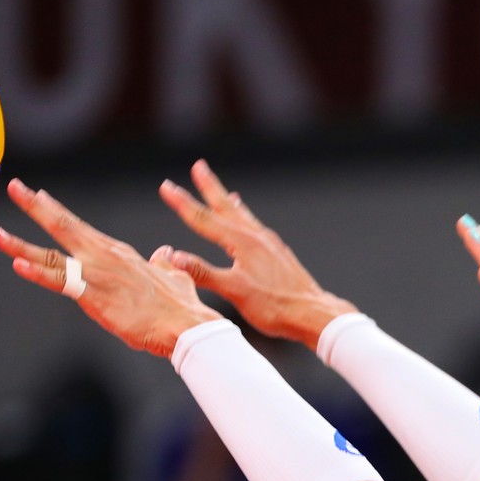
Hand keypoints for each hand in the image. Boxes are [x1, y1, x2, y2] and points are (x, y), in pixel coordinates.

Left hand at [0, 179, 220, 357]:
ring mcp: (97, 275)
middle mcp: (105, 257)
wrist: (188, 325)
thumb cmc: (183, 307)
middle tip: (15, 187)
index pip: (82, 229)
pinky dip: (38, 272)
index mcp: (120, 254)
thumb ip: (164, 264)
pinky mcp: (95, 297)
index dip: (59, 212)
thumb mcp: (174, 276)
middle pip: (64, 226)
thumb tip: (164, 253)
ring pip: (52, 256)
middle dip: (36, 206)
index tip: (42, 197)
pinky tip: (18, 264)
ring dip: (21, 244)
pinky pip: (60, 283)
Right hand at [159, 160, 357, 347]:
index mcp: (242, 243)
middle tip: (199, 166)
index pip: (204, 219)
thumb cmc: (275, 306)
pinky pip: (256, 229)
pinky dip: (246, 220)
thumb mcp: (235, 291)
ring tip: (223, 191)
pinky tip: (249, 225)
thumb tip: (173, 256)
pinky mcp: (279, 254)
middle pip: (226, 207)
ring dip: (228, 202)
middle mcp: (256, 237)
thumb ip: (204, 273)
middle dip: (210, 186)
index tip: (165, 186)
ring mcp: (270, 244)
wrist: (314, 314)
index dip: (182, 202)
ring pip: (243, 216)